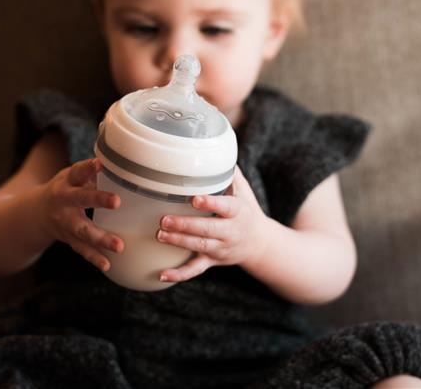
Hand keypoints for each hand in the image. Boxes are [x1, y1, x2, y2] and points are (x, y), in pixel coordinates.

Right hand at [41, 158, 122, 271]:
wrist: (38, 212)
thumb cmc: (66, 189)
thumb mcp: (73, 177)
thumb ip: (92, 174)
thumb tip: (122, 170)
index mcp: (67, 182)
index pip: (78, 172)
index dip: (88, 168)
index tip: (99, 164)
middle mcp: (63, 201)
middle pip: (80, 199)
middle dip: (98, 199)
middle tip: (116, 201)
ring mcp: (65, 222)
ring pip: (83, 230)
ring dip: (101, 238)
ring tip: (119, 245)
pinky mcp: (68, 238)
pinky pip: (82, 249)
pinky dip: (94, 257)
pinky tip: (107, 264)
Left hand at [156, 166, 268, 281]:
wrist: (260, 244)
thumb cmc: (246, 211)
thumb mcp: (243, 191)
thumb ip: (230, 173)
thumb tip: (217, 147)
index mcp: (238, 213)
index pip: (225, 207)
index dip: (211, 204)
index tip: (195, 199)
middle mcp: (230, 232)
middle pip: (208, 230)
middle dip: (185, 226)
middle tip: (164, 219)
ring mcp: (220, 248)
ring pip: (199, 247)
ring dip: (179, 242)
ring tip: (160, 234)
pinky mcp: (212, 261)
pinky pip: (195, 269)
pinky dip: (179, 274)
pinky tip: (162, 274)